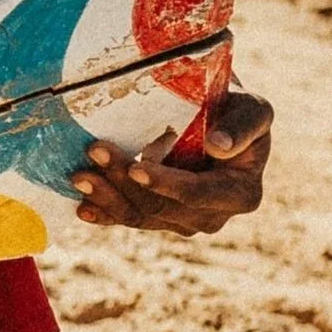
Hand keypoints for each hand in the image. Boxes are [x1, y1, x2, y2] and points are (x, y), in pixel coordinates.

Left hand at [71, 86, 272, 237]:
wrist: (217, 121)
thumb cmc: (237, 112)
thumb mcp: (253, 111)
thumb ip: (242, 127)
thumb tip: (218, 147)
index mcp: (240, 194)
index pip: (198, 194)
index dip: (166, 184)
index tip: (136, 167)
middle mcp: (211, 215)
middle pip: (160, 206)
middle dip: (124, 181)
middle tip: (94, 150)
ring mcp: (181, 220)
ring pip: (139, 215)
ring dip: (107, 196)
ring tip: (79, 174)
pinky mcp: (156, 216)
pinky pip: (127, 218)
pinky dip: (103, 212)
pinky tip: (82, 207)